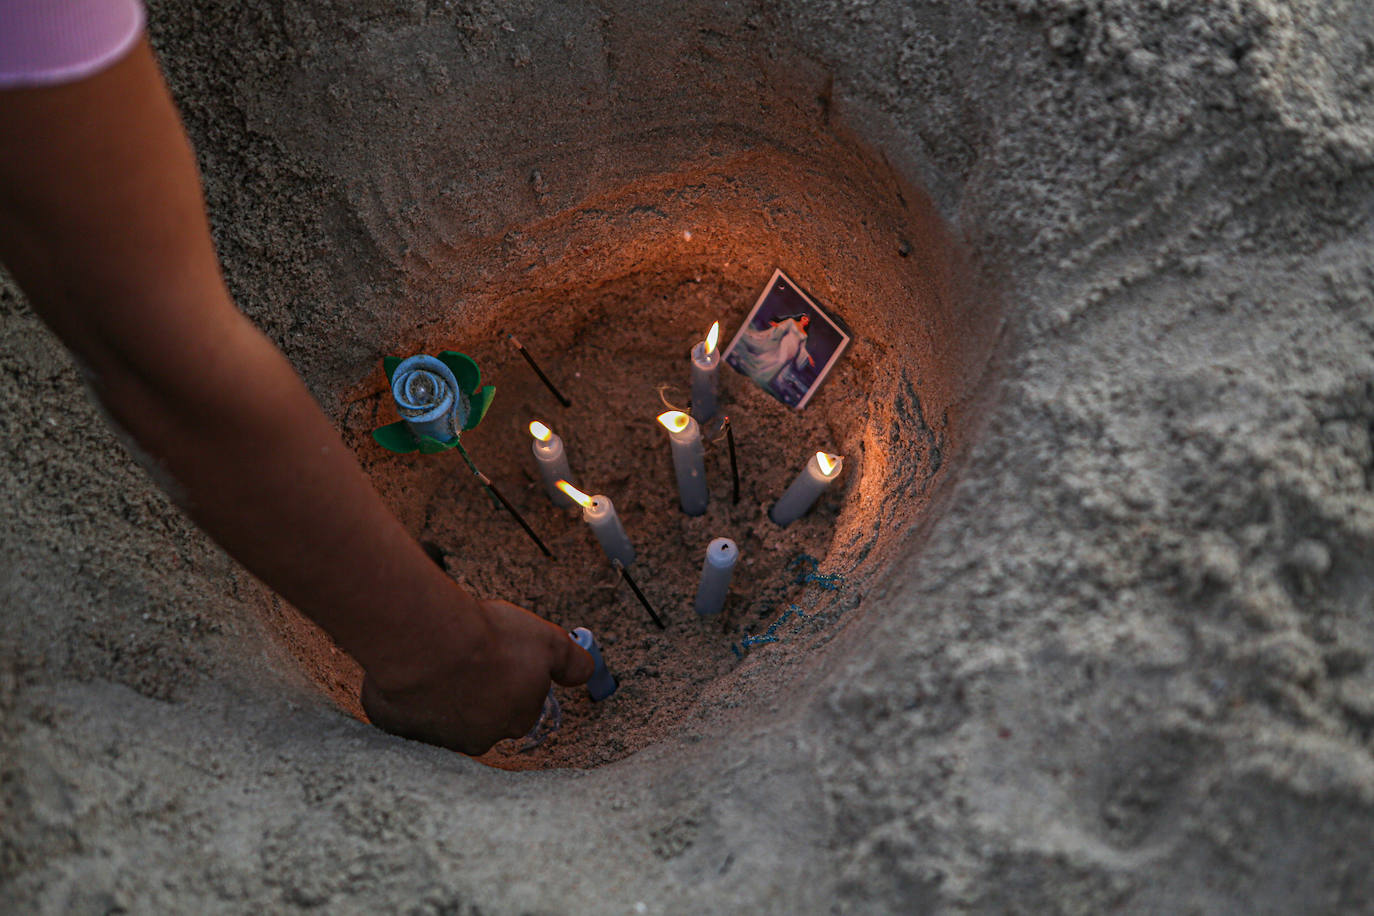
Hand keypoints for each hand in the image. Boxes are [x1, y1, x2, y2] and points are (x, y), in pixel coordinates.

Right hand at [360, 598, 594, 754]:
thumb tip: (588, 673)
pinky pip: (404, 710)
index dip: (510, 678)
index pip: (520, 707)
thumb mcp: (549, 642)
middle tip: (466, 655)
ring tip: (436, 657)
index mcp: (515, 720)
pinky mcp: (397, 726)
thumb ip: (571, 661)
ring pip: (441, 714)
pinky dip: (405, 693)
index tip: (499, 656)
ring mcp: (435, 736)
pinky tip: (409, 667)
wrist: (428, 641)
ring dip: (440, 691)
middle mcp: (477, 738)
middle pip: (481, 715)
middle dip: (475, 690)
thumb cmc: (490, 640)